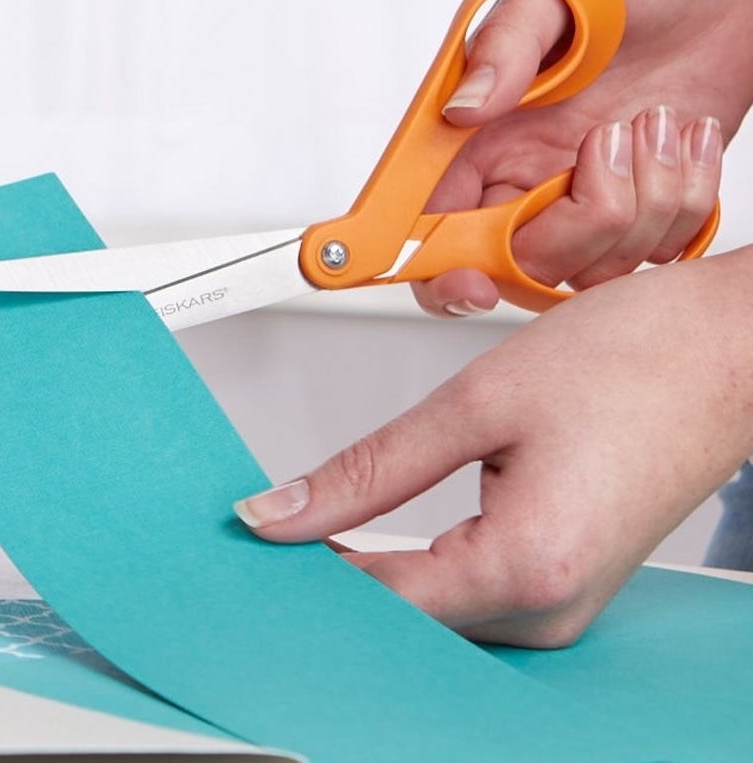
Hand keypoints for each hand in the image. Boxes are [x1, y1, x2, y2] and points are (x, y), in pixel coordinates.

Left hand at [234, 242, 752, 646]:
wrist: (725, 349)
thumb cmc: (636, 362)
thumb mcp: (476, 402)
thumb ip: (369, 468)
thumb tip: (283, 509)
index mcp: (528, 566)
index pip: (377, 601)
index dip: (304, 570)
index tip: (258, 537)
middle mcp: (552, 606)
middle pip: (405, 616)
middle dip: (335, 573)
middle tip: (281, 523)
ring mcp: (564, 601)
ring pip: (435, 608)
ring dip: (375, 569)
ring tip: (324, 522)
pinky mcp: (566, 578)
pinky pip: (471, 591)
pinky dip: (421, 564)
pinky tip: (385, 533)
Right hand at [419, 0, 752, 315]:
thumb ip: (503, 48)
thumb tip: (462, 109)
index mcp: (478, 140)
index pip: (432, 231)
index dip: (442, 272)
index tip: (475, 284)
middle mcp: (522, 180)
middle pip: (521, 266)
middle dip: (581, 222)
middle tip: (611, 140)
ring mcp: (581, 199)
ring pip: (595, 270)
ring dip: (645, 199)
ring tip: (658, 120)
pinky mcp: (640, 207)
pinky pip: (657, 252)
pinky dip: (685, 198)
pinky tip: (683, 136)